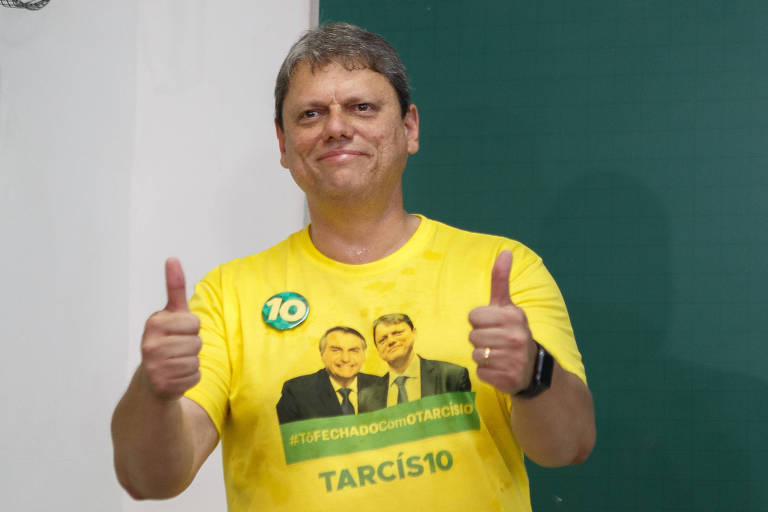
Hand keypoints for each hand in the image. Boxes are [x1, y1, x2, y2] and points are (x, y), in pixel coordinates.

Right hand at [140, 258, 201, 399]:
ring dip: (192, 362)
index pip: (193, 322)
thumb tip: (172, 258)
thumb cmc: (166, 342)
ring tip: (176, 363)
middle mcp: (150, 344)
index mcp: (154, 323)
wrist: (152, 381)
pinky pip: (195, 376)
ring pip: (196, 359)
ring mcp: (155, 366)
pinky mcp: (163, 385)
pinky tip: (176, 376)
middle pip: (197, 341)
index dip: (191, 328)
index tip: (178, 332)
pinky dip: (190, 377)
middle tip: (177, 350)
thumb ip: (174, 288)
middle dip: (192, 346)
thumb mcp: (170, 314)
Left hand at [468, 250, 537, 394]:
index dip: (479, 321)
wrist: (533, 368)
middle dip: (480, 339)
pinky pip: (480, 372)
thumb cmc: (512, 331)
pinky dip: (486, 372)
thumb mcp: (508, 306)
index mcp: (514, 316)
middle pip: (472, 336)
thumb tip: (505, 251)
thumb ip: (501, 279)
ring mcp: (513, 359)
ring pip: (475, 354)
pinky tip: (500, 369)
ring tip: (498, 355)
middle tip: (495, 342)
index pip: (473, 316)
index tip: (493, 325)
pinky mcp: (508, 379)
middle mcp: (516, 337)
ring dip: (482, 356)